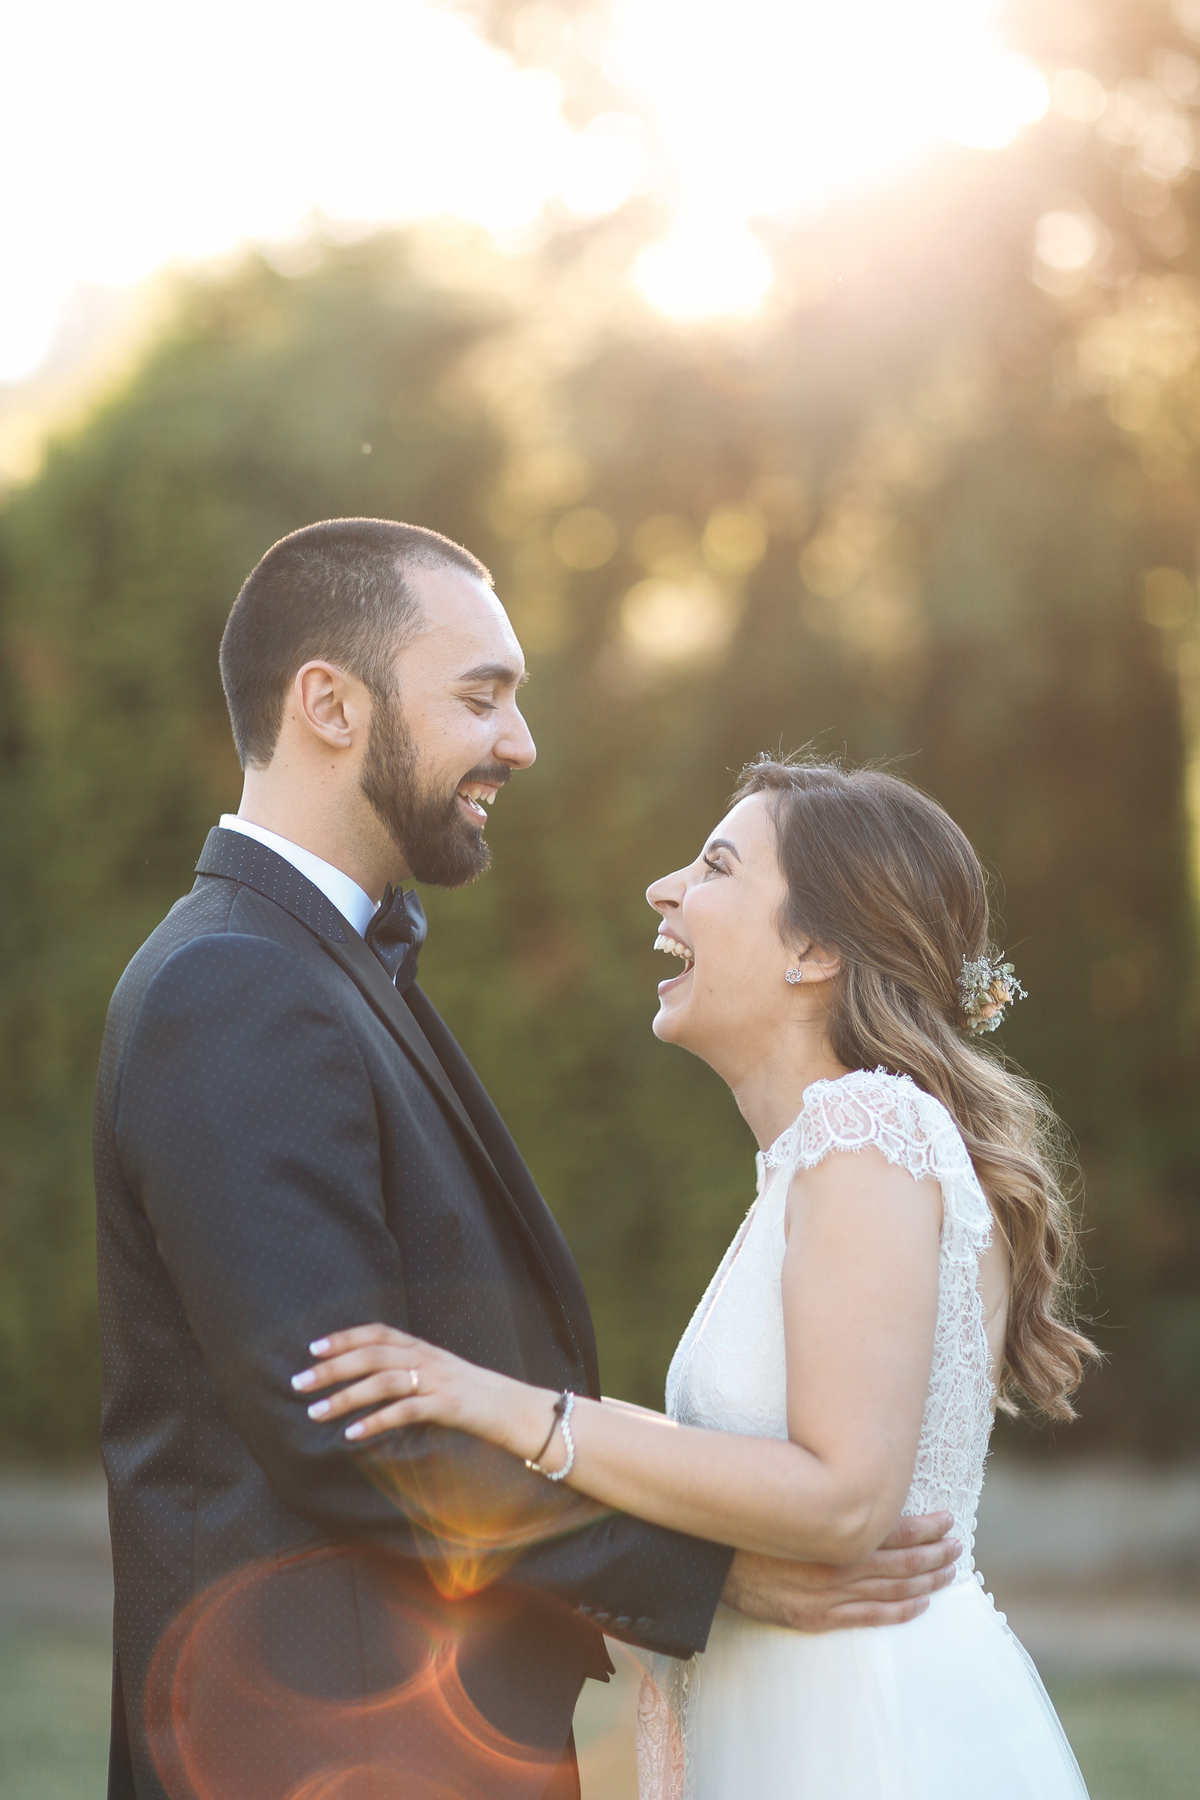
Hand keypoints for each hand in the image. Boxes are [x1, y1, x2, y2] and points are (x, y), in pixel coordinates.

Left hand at [291, 1323, 556, 1457]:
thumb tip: (369, 1381)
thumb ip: (409, 1372)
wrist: (517, 1409)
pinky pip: (405, 1411)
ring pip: (383, 1381)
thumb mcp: (439, 1375)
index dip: (344, 1337)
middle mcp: (427, 1357)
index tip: (312, 1348)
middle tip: (298, 1382)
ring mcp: (438, 1379)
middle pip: (372, 1355)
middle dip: (332, 1368)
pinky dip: (375, 1421)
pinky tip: (352, 1435)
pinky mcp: (448, 1405)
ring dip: (345, 1396)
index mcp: (422, 1347)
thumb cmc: (473, 1397)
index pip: (377, 1332)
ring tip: (315, 1412)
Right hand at [720, 1512, 959, 1631]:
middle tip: (958, 1546)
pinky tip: (921, 1604)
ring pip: (892, 1590)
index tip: (947, 1519)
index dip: (925, 1527)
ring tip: (950, 1572)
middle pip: (901, 1562)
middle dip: (935, 1554)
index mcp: (833, 1530)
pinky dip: (899, 1611)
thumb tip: (861, 1476)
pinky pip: (869, 1617)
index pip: (894, 1529)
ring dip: (926, 1581)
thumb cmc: (753, 1520)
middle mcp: (837, 1563)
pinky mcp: (817, 1617)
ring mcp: (829, 1595)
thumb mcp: (791, 1494)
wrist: (712, 1558)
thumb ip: (827, 1493)